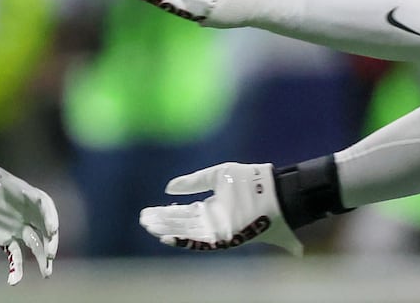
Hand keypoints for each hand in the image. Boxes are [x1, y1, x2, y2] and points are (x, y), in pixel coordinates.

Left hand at [0, 145, 57, 284]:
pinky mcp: (6, 237)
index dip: (50, 216)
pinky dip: (16, 268)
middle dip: (51, 241)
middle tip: (51, 255)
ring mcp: (17, 225)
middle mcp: (25, 210)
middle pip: (45, 226)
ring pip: (35, 244)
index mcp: (23, 192)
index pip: (44, 203)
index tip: (52, 229)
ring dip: (42, 258)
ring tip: (46, 274)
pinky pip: (15, 255)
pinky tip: (14, 281)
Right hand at [139, 162, 301, 255]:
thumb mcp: (218, 176)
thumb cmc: (251, 181)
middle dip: (163, 223)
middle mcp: (214, 221)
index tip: (150, 213)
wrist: (275, 191)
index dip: (167, 213)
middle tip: (143, 220)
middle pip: (183, 224)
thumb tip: (168, 187)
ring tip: (149, 226)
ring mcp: (220, 230)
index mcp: (213, 207)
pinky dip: (184, 240)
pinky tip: (167, 236)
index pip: (185, 213)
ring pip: (188, 233)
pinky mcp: (227, 238)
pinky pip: (201, 242)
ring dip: (168, 231)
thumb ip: (194, 181)